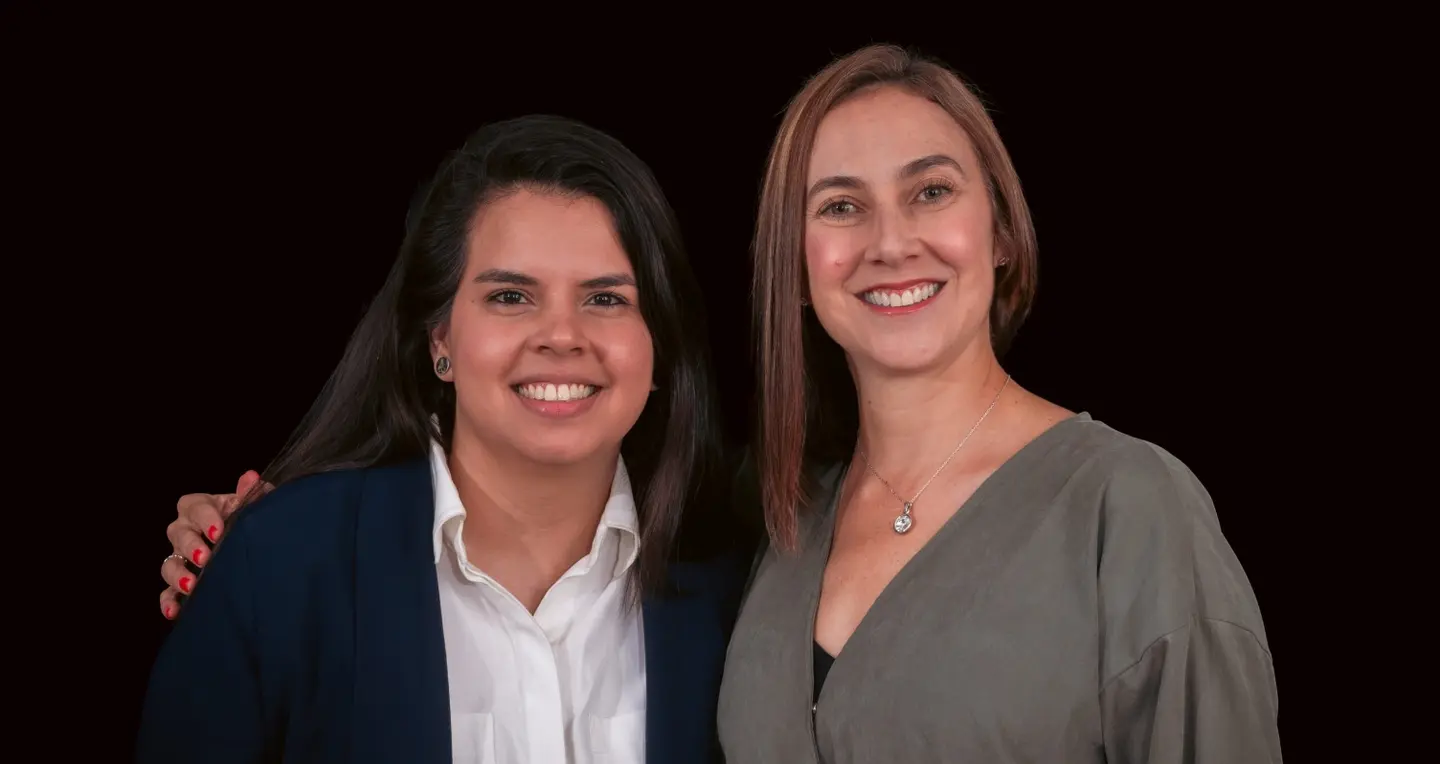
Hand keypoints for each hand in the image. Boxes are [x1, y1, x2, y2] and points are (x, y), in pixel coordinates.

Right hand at [159, 470, 272, 618]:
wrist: (254, 546)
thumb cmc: (249, 521)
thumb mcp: (254, 506)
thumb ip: (252, 494)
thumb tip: (251, 477)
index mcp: (203, 508)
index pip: (195, 506)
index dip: (205, 517)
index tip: (219, 530)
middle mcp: (186, 530)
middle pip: (178, 533)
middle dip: (190, 545)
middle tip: (205, 557)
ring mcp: (181, 558)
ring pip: (169, 563)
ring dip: (178, 574)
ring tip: (192, 586)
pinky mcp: (179, 583)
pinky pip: (166, 592)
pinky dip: (168, 601)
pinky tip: (175, 610)